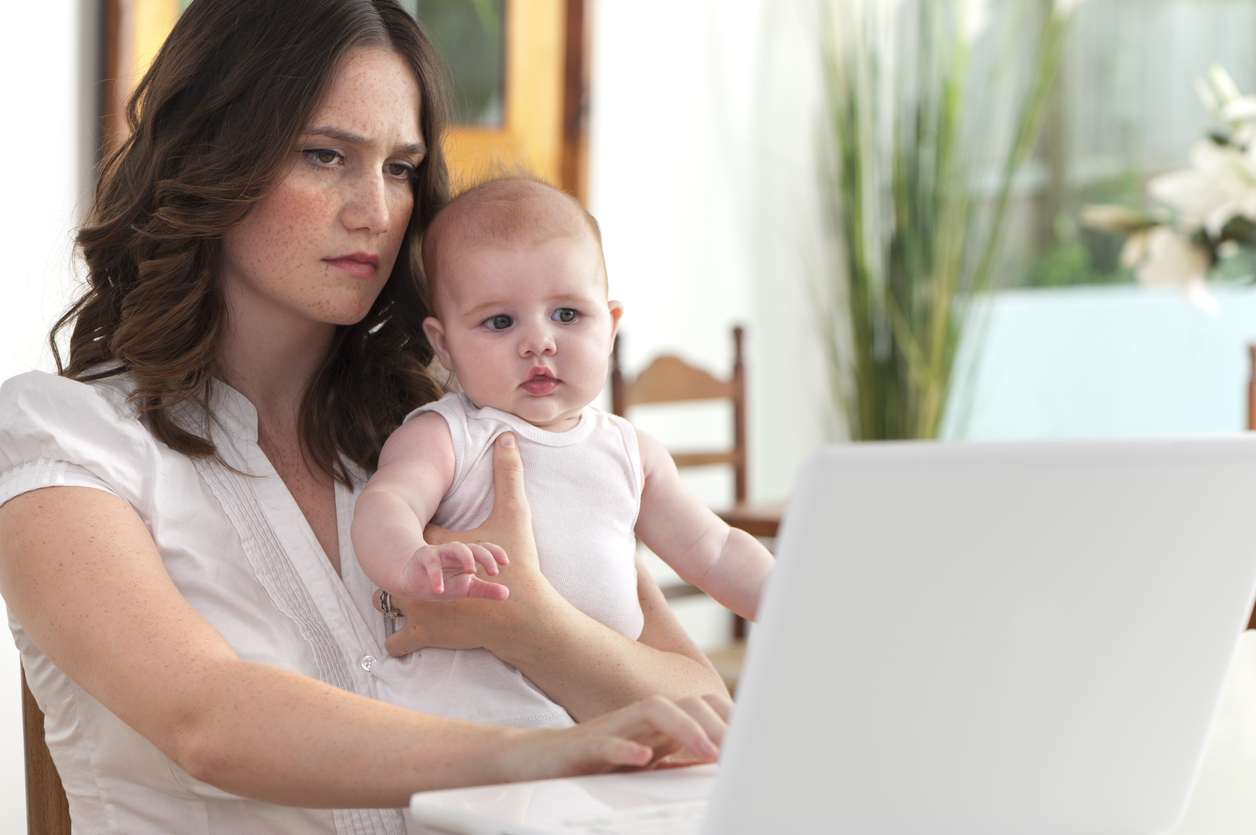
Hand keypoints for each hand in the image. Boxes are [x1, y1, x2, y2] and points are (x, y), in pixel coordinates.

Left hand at [384, 433, 565, 655]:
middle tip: (408, 557)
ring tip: (403, 590)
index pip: (410, 530)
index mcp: (432, 548)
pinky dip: (398, 637)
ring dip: (392, 596)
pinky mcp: (423, 634)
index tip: (423, 529)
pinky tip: (401, 630)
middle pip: (388, 563)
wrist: (525, 619)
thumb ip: (509, 474)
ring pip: (383, 600)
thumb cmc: (521, 569)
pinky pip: (397, 639)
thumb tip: (507, 436)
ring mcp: (416, 609)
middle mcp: (416, 578)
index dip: (416, 528)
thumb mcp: (515, 516)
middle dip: (397, 560)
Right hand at [400, 541, 508, 600]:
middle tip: (494, 572)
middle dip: (486, 557)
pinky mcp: (425, 557)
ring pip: (456, 547)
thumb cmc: (445, 582)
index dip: (496, 553)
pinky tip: (440, 590)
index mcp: (469, 558)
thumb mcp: (467, 588)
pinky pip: (432, 563)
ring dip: (466, 557)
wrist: (415, 582)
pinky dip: (436, 576)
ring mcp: (441, 552)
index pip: (485, 549)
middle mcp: (457, 552)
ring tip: (472, 572)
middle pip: (474, 548)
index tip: (505, 563)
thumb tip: (507, 594)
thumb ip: (486, 590)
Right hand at [509, 693, 732, 778]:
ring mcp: (612, 727)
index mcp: (657, 721)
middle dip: (716, 723)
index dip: (730, 717)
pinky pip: (606, 742)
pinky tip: (644, 759)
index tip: (755, 739)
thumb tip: (721, 759)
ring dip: (684, 729)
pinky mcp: (583, 745)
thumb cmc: (595, 759)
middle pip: (685, 702)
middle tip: (739, 750)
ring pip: (654, 711)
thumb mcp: (647, 757)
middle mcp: (638, 717)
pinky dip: (625, 748)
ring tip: (706, 752)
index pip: (702, 705)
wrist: (536, 759)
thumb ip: (679, 754)